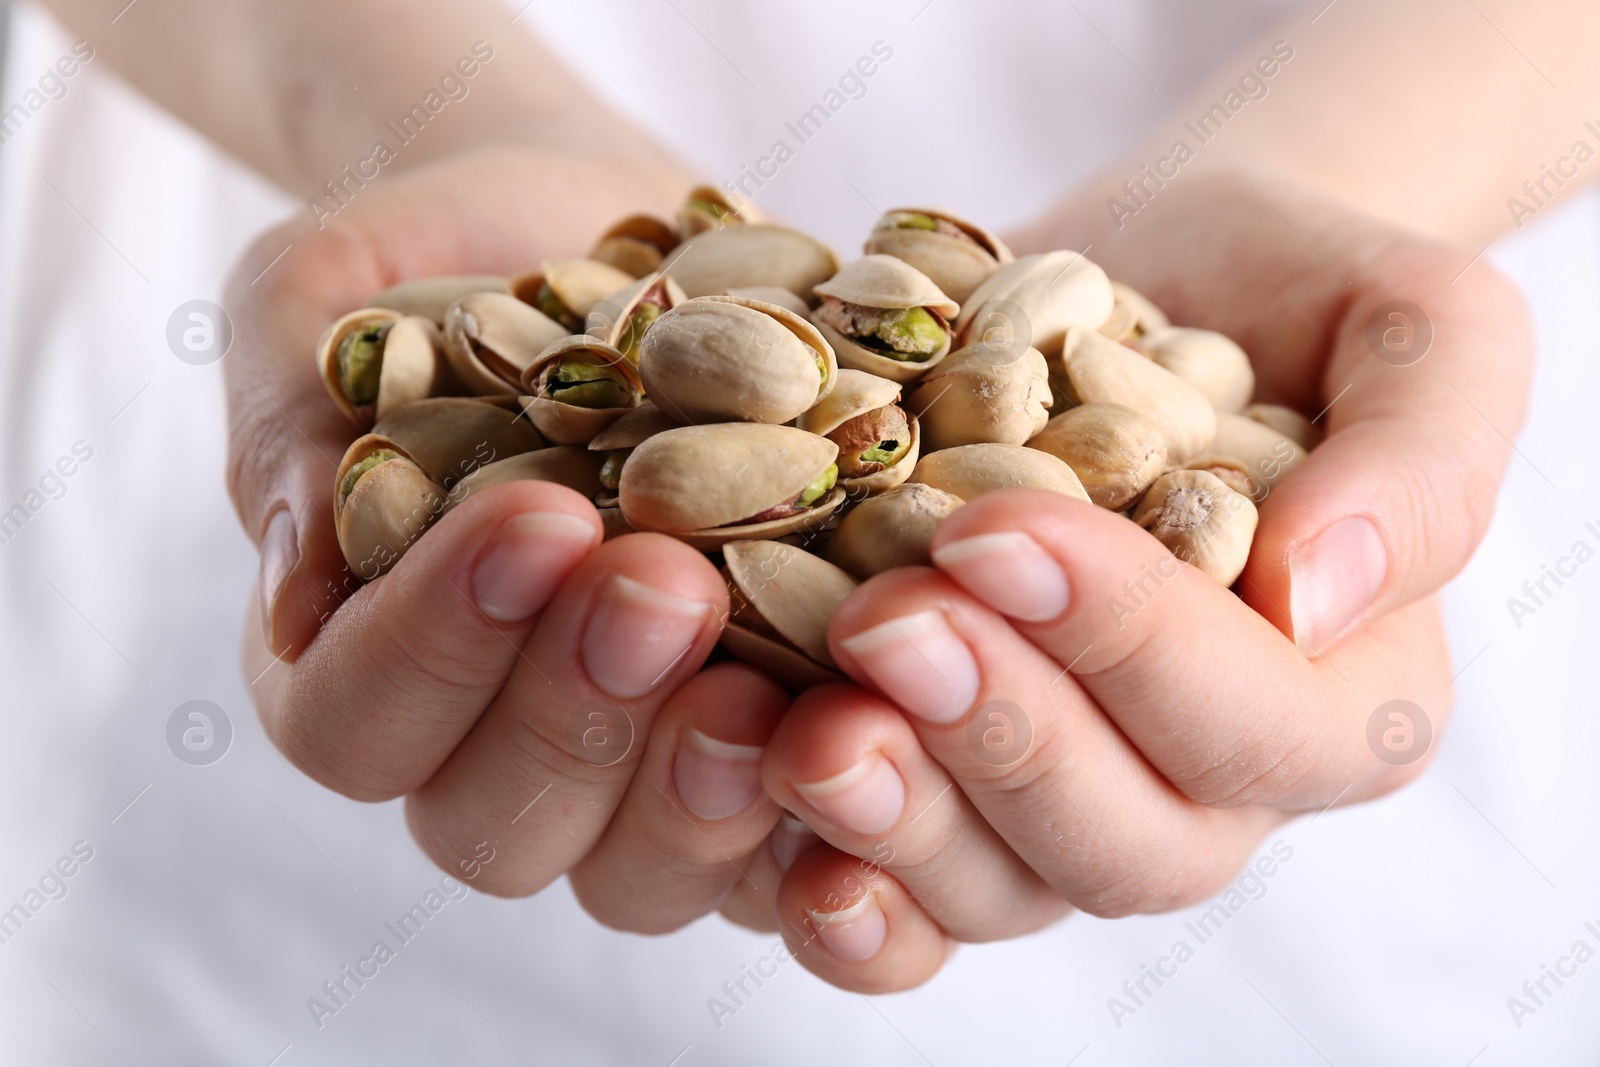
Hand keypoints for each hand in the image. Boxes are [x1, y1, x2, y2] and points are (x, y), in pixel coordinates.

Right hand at [226, 148, 793, 930]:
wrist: (620, 235)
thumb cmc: (453, 249)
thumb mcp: (334, 280)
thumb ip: (288, 401)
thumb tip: (296, 575)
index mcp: (354, 657)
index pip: (350, 718)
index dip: (433, 646)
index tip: (538, 521)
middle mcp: (487, 745)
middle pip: (496, 827)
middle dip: (577, 714)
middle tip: (664, 583)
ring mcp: (632, 774)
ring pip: (640, 871)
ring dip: (699, 789)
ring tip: (766, 671)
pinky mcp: (765, 754)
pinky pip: (791, 844)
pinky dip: (835, 814)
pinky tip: (882, 721)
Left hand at [741, 173, 1530, 990]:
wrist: (1148, 279)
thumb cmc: (1294, 292)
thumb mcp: (1415, 328)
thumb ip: (1419, 460)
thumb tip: (1322, 594)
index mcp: (1341, 701)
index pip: (1253, 726)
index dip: (1126, 646)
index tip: (996, 531)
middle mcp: (1204, 786)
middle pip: (1117, 845)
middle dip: (995, 739)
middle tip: (882, 627)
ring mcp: (1064, 799)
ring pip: (998, 890)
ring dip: (894, 824)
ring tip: (799, 733)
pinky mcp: (945, 781)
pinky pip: (900, 894)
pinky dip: (828, 887)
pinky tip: (762, 817)